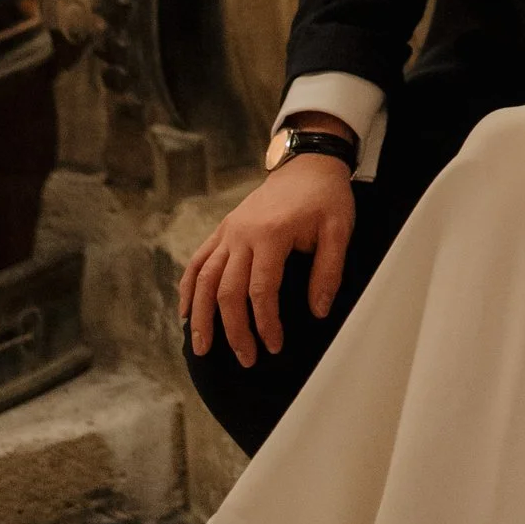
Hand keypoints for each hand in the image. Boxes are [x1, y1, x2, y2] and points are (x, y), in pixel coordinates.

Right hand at [179, 152, 356, 366]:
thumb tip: (317, 312)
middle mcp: (241, 234)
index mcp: (271, 234)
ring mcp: (228, 231)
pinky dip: (187, 287)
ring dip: (200, 315)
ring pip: (204, 278)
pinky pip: (198, 260)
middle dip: (233, 330)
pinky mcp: (223, 229)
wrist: (307, 164)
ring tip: (201, 348)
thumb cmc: (325, 199)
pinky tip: (185, 312)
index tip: (274, 346)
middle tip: (245, 359)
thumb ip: (328, 272)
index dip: (265, 323)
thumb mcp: (339, 231)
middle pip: (227, 290)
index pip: (261, 290)